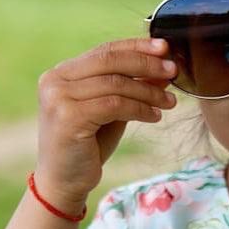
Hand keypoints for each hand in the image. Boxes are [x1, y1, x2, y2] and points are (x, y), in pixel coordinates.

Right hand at [34, 38, 176, 211]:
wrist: (63, 182)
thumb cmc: (88, 144)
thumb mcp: (114, 109)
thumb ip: (132, 86)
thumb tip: (163, 67)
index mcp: (62, 72)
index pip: (105, 50)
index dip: (137, 46)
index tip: (165, 48)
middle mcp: (55, 80)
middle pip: (111, 61)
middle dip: (147, 64)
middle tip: (173, 70)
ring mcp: (58, 98)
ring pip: (116, 84)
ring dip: (149, 91)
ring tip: (169, 101)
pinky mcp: (68, 118)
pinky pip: (115, 105)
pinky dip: (140, 109)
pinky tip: (154, 116)